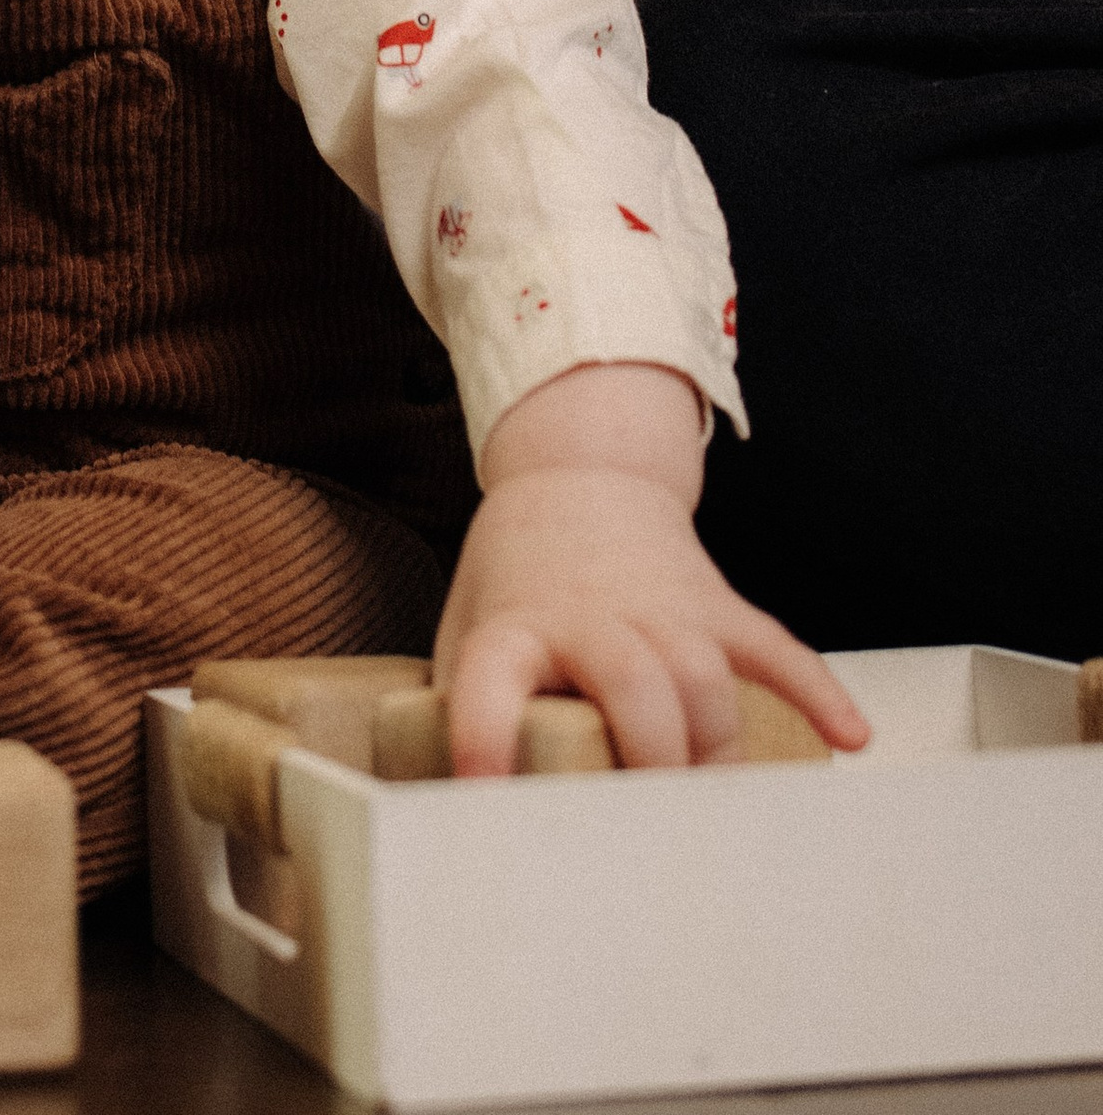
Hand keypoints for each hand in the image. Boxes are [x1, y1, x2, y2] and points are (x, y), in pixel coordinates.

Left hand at [436, 362, 870, 774]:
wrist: (574, 474)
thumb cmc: (519, 577)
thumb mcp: (470, 630)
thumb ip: (463, 712)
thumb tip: (458, 816)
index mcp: (517, 624)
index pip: (490, 675)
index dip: (484, 731)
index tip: (484, 787)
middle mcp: (592, 615)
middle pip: (631, 683)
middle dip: (650, 762)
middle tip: (649, 828)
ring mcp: (663, 607)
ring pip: (704, 676)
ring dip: (716, 751)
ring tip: (716, 817)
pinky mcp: (716, 607)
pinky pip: (776, 648)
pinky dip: (817, 692)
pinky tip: (845, 738)